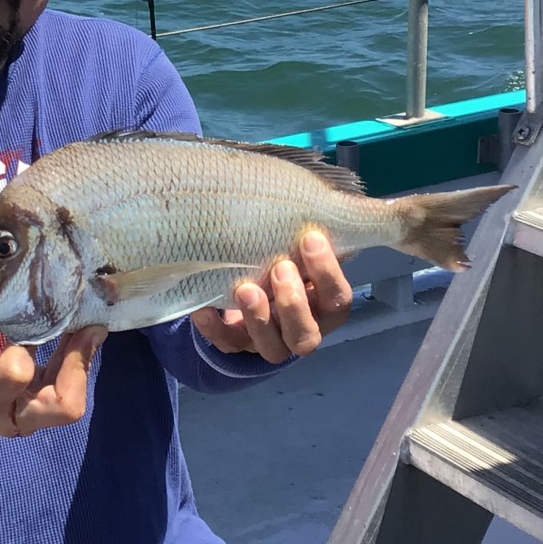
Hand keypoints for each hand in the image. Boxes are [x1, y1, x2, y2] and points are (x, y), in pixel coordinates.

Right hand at [0, 318, 107, 453]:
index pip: (15, 376)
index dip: (23, 349)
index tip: (19, 325)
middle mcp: (12, 415)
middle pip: (62, 406)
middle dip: (79, 365)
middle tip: (87, 326)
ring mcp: (32, 414)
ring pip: (72, 399)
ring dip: (84, 359)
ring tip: (89, 323)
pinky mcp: (44, 402)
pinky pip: (71, 387)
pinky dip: (79, 358)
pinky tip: (80, 329)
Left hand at [190, 230, 351, 363]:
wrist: (247, 274)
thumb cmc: (282, 252)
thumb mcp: (299, 241)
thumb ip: (312, 228)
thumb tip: (325, 194)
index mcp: (324, 305)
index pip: (337, 300)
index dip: (327, 273)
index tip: (311, 238)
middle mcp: (301, 329)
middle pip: (307, 335)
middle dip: (294, 304)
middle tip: (280, 267)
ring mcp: (268, 341)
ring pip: (272, 348)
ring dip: (260, 319)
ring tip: (246, 288)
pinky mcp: (236, 343)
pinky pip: (225, 343)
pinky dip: (214, 327)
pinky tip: (204, 308)